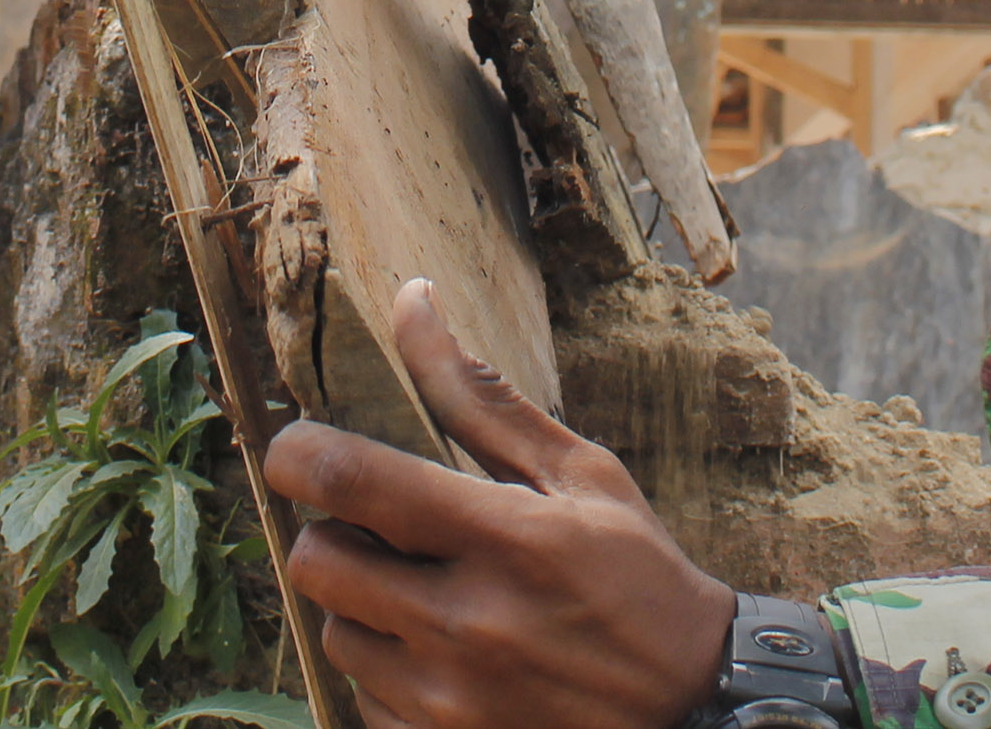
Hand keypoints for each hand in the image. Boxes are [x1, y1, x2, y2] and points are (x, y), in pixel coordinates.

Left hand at [267, 278, 730, 728]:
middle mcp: (466, 622)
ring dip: (363, 604)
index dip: (298, 453)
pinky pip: (365, 698)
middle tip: (382, 527)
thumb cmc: (637, 575)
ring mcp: (450, 699)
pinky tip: (444, 654)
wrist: (692, 706)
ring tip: (428, 594)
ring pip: (336, 631)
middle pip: (316, 560)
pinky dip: (389, 670)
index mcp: (503, 538)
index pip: (349, 479)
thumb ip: (480, 398)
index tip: (302, 448)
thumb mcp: (581, 474)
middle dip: (335, 531)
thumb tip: (412, 302)